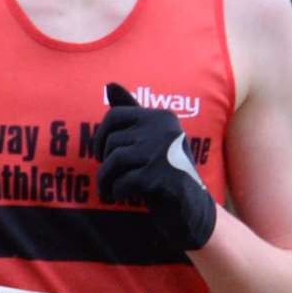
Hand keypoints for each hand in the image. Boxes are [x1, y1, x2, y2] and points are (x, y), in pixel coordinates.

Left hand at [92, 82, 216, 251]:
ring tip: (109, 190)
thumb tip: (109, 84)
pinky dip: (117, 192)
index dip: (100, 136)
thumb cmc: (166, 171)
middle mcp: (164, 130)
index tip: (101, 153)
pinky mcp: (158, 177)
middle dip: (104, 163)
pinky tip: (123, 197)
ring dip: (106, 180)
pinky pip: (121, 181)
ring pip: (113, 161)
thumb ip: (132, 112)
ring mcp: (162, 153)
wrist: (191, 208)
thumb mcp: (151, 138)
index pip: (114, 116)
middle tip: (110, 177)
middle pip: (112, 142)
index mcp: (162, 117)